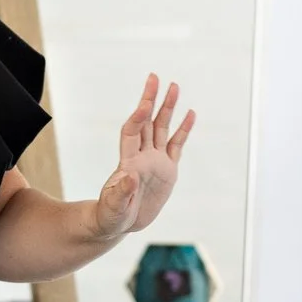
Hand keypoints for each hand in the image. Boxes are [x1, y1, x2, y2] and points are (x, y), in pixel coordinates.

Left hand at [89, 74, 194, 239]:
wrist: (119, 223)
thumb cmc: (110, 215)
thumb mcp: (113, 208)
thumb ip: (120, 193)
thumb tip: (129, 176)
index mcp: (128, 162)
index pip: (132, 132)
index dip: (138, 118)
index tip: (145, 105)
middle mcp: (142, 156)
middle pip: (146, 121)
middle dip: (151, 100)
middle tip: (155, 78)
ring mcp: (155, 161)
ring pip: (162, 128)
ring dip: (168, 108)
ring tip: (174, 87)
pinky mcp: (167, 170)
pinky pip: (177, 145)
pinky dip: (184, 130)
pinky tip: (191, 114)